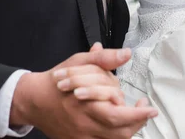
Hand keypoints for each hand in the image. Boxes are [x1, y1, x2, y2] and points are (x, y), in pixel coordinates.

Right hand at [10, 43, 157, 138]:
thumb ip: (104, 59)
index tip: (150, 107)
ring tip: (134, 116)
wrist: (33, 100)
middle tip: (144, 109)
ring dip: (128, 130)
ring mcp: (81, 137)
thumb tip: (126, 54)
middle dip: (137, 122)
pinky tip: (119, 125)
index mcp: (86, 104)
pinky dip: (114, 136)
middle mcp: (84, 125)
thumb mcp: (80, 62)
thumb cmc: (58, 80)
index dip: (138, 115)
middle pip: (120, 133)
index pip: (118, 116)